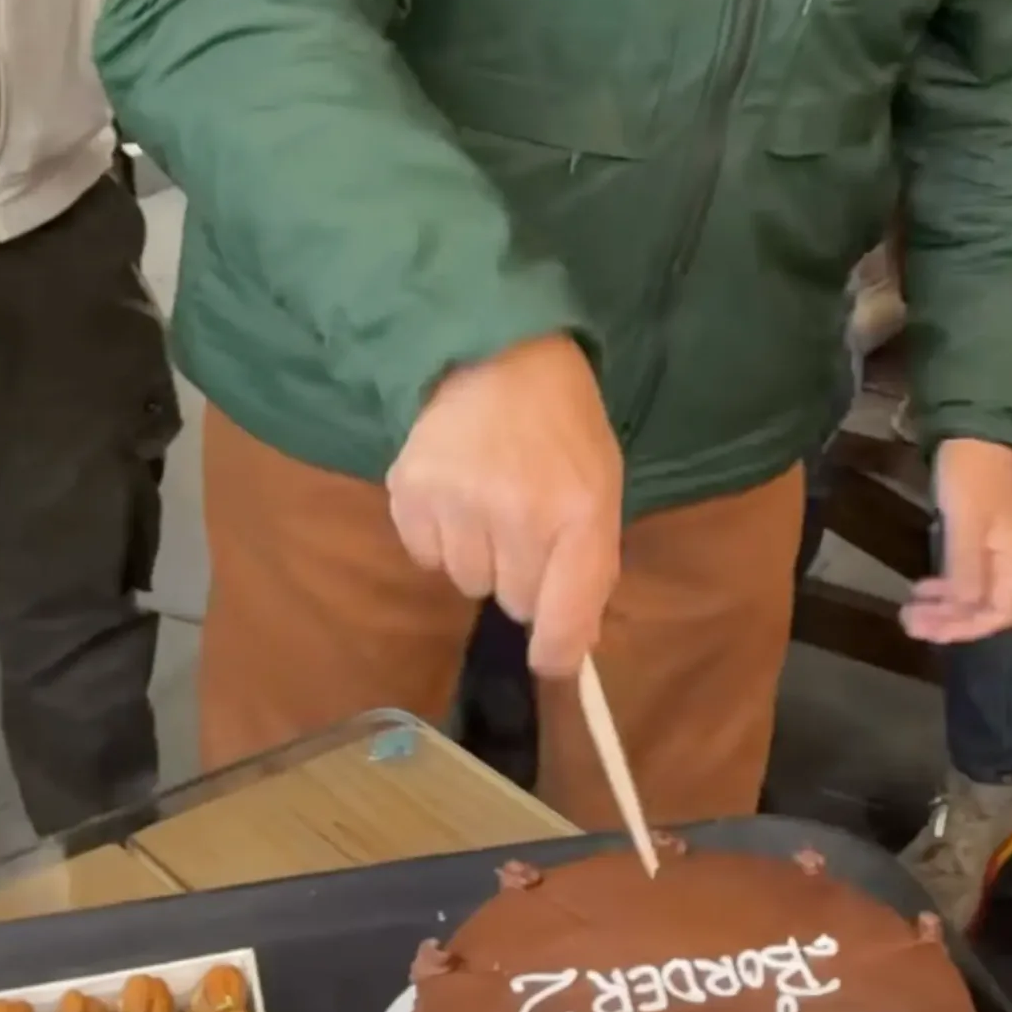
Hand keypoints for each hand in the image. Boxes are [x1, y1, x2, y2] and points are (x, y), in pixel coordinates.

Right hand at [387, 334, 622, 678]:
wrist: (496, 352)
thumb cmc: (561, 423)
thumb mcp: (601, 485)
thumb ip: (593, 563)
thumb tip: (573, 643)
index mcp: (579, 512)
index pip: (565, 615)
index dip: (558, 650)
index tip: (550, 659)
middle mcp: (518, 514)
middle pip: (515, 602)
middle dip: (523, 578)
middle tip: (526, 528)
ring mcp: (458, 502)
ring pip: (467, 583)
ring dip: (480, 557)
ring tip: (487, 503)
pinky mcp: (409, 492)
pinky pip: (426, 557)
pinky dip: (439, 538)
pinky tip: (454, 494)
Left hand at [899, 439, 1011, 644]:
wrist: (978, 425)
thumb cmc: (972, 472)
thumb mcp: (967, 521)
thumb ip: (966, 569)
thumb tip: (963, 611)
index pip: (1001, 613)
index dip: (966, 629)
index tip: (928, 630)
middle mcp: (1010, 557)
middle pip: (987, 607)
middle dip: (950, 621)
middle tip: (908, 621)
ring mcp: (996, 543)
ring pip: (975, 592)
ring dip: (945, 606)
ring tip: (911, 608)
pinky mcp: (980, 530)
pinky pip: (967, 572)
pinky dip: (946, 586)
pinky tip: (925, 584)